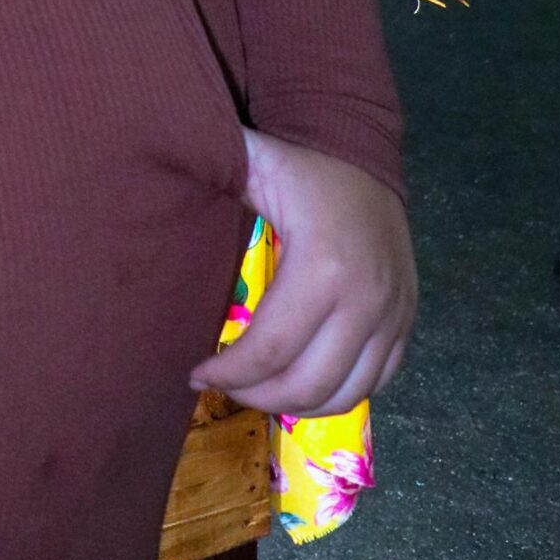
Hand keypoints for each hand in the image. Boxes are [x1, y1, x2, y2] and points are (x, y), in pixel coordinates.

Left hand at [188, 129, 415, 417]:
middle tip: (224, 386)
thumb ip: (212, 169)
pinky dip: (338, 394)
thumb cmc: (302, 166)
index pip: (270, 349)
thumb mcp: (255, 163)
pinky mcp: (406, 320)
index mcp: (322, 268)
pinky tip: (302, 382)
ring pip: (345, 394)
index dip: (229, 374)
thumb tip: (152, 161)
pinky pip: (377, 381)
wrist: (366, 155)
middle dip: (257, 396)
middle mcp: (365, 301)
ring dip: (297, 404)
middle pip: (307, 384)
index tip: (195, 373)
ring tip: (258, 389)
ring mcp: (392, 315)